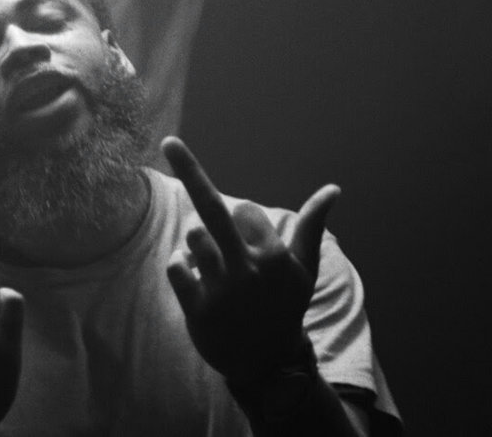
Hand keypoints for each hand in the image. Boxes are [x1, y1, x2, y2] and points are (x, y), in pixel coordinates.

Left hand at [162, 137, 337, 386]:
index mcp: (275, 256)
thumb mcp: (303, 269)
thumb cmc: (284, 305)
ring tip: (213, 268)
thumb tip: (333, 189)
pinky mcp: (197, 308)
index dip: (242, 221)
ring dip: (196, 245)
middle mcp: (248, 269)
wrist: (265, 360)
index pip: (244, 211)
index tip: (249, 241)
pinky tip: (197, 283)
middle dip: (190, 170)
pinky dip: (181, 267)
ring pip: (192, 238)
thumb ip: (311, 226)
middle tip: (169, 141)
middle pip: (212, 210)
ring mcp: (221, 289)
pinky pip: (175, 267)